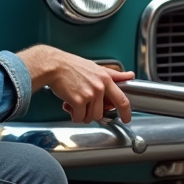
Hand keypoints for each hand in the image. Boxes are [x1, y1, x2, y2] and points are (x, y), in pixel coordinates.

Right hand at [16, 45, 134, 123]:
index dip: (126, 112)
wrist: (54, 65)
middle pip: (101, 113)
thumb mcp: (96, 67)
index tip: (126, 118)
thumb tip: (130, 75)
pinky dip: (73, 115)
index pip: (122, 99)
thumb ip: (114, 74)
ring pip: (91, 117)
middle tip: (84, 106)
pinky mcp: (78, 101)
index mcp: (106, 79)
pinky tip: (69, 106)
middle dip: (92, 113)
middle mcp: (100, 87)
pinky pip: (79, 117)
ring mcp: (89, 94)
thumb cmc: (71, 66)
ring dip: (82, 115)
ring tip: (75, 104)